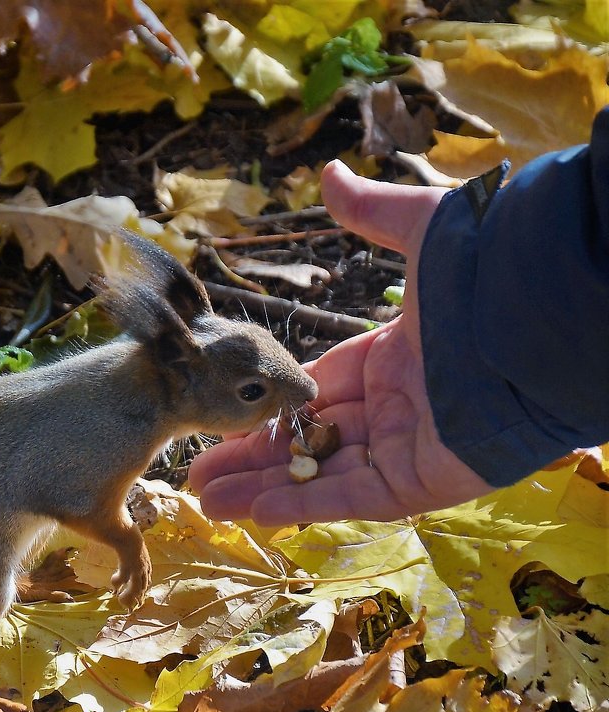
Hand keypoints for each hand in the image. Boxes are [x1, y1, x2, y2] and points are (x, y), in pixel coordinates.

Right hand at [188, 161, 491, 524]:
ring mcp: (410, 448)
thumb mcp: (419, 228)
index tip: (224, 417)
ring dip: (262, 490)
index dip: (268, 406)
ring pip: (322, 475)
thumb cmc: (485, 270)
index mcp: (394, 358)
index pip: (317, 389)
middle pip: (308, 440)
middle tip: (196, 473)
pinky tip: (252, 512)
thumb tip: (329, 174)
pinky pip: (354, 499)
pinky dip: (305, 506)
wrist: (541, 315)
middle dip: (251, 458)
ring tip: (203, 501)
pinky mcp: (424, 482)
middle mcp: (398, 407)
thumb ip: (371, 212)